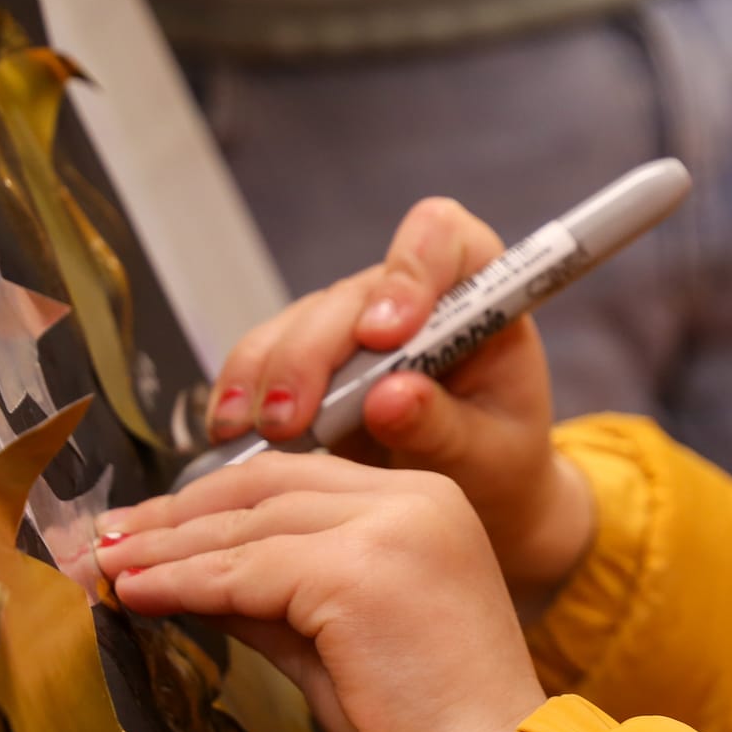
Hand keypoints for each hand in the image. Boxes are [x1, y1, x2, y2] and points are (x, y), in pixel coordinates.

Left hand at [97, 454, 546, 731]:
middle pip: (267, 485)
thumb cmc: (425, 722)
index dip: (213, 499)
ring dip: (166, 547)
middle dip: (177, 513)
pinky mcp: (357, 572)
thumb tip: (184, 576)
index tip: (149, 527)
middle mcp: (414, 499)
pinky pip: (244, 572)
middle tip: (108, 540)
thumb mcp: (338, 638)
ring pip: (249, 523)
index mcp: (426, 502)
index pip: (298, 478)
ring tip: (105, 568)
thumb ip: (274, 595)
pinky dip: (182, 583)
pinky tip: (137, 595)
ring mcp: (390, 529)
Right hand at [204, 197, 594, 613]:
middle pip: (352, 294)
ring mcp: (356, 320)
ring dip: (270, 374)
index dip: (410, 272)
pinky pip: (268, 354)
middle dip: (314, 353)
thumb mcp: (487, 454)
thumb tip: (391, 399)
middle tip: (295, 416)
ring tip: (257, 430)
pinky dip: (246, 389)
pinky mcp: (315, 355)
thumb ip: (443, 425)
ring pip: (299, 323)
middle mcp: (412, 295)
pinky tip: (232, 426)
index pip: (442, 239)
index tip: (386, 335)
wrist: (479, 492)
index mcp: (478, 295)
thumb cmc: (499, 460)